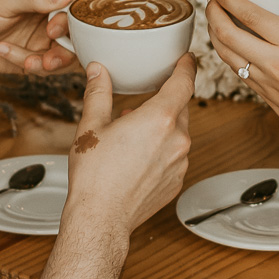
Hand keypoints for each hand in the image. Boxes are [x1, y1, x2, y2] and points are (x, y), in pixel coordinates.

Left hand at [0, 0, 82, 74]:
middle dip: (66, 48)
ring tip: (31, 63)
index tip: (54, 29)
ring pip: (68, 54)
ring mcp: (46, 36)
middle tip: (49, 57)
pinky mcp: (37, 56)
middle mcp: (50, 12)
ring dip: (52, 62)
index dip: (72, 17)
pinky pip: (47, 67)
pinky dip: (30, 65)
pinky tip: (5, 52)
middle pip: (79, 31)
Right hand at [63, 56, 196, 235]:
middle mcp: (177, 139)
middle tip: (142, 102)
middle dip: (163, 101)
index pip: (184, 82)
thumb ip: (98, 93)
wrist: (101, 218)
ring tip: (132, 135)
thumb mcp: (91, 127)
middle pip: (180, 107)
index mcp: (159, 119)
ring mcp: (181, 162)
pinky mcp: (178, 181)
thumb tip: (97, 71)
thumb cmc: (95, 177)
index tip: (186, 59)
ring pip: (177, 133)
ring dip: (161, 128)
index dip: (186, 66)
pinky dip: (162, 150)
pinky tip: (138, 157)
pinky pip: (175, 156)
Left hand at [205, 0, 278, 177]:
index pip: (250, 15)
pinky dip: (228, 53)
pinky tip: (232, 44)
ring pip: (226, 54)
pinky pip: (238, 69)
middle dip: (212, 12)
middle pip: (226, 34)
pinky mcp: (264, 97)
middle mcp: (276, 64)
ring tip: (216, 18)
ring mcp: (266, 83)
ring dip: (214, 33)